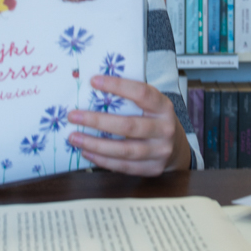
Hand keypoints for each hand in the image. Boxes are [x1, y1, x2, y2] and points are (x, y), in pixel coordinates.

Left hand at [67, 75, 190, 176]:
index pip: (141, 93)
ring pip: (124, 150)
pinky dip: (102, 160)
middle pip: (128, 125)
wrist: (176, 147)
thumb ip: (130, 97)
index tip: (94, 81)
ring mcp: (160, 151)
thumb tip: (94, 85)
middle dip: (97, 120)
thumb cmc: (154, 120)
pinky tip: (86, 152)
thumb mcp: (150, 104)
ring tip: (74, 137)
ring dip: (95, 144)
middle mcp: (165, 129)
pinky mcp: (152, 168)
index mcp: (164, 107)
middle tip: (73, 116)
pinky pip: (124, 166)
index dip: (118, 86)